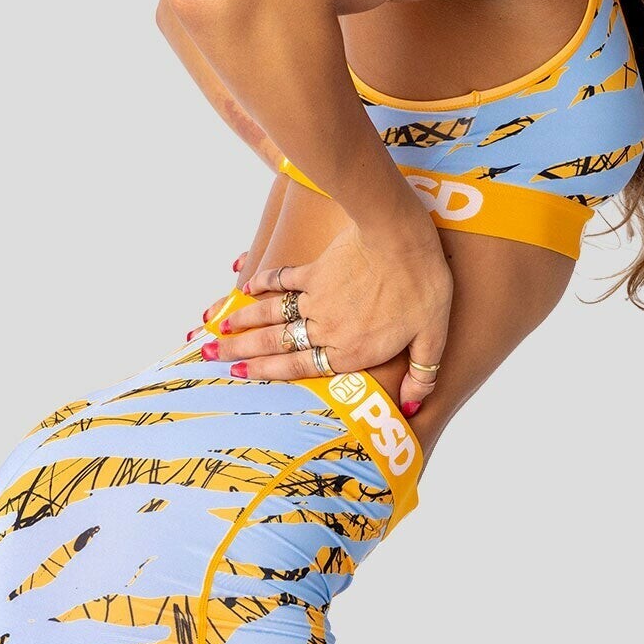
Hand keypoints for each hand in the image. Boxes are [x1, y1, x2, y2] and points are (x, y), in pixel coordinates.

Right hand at [211, 215, 452, 414]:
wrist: (399, 235)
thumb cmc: (422, 284)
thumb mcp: (433, 336)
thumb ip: (422, 374)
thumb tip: (414, 408)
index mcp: (349, 350)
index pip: (298, 367)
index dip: (267, 373)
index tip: (239, 376)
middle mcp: (325, 327)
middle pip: (274, 343)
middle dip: (239, 352)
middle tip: (210, 355)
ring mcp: (317, 296)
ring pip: (271, 314)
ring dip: (242, 321)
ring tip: (216, 330)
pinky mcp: (317, 268)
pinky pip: (283, 278)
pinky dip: (263, 282)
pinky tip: (246, 284)